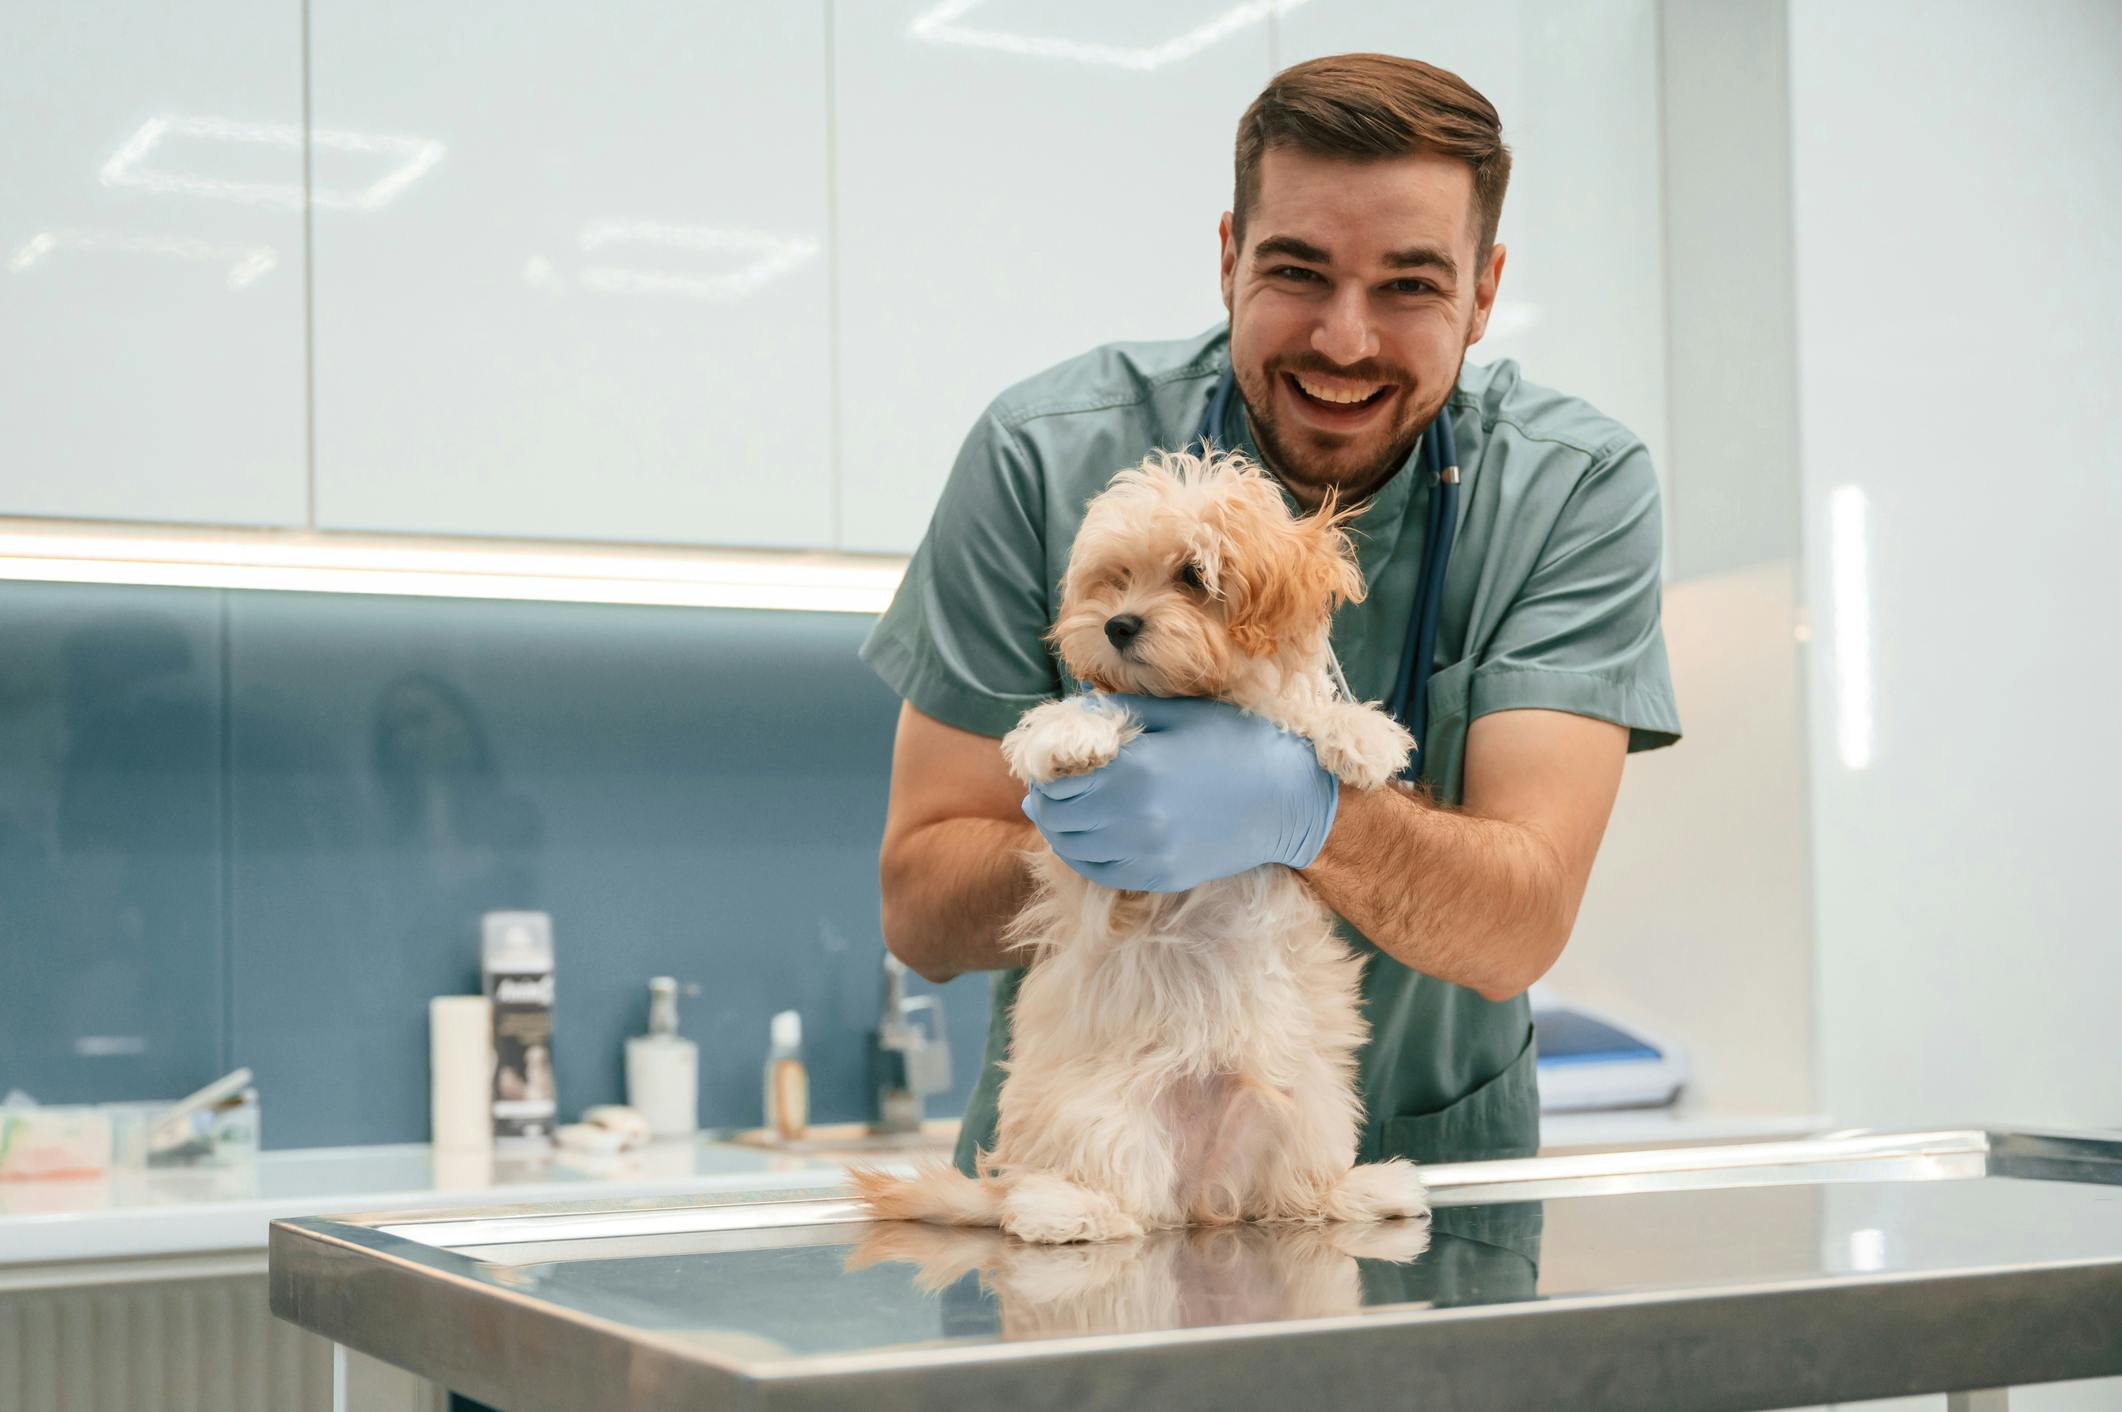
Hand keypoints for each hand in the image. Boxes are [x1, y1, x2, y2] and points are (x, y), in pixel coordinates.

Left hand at [1020, 694, 1337, 892]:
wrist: (1287, 796)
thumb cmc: (1234, 742)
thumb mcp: (1178, 714)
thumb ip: (1121, 712)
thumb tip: (1073, 711)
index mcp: (1135, 770)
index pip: (1058, 783)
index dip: (1043, 776)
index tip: (1045, 767)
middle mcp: (1134, 817)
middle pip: (1058, 819)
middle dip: (1044, 804)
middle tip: (1044, 792)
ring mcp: (1148, 853)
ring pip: (1073, 850)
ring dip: (1058, 832)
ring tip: (1059, 814)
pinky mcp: (1161, 876)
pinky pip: (1101, 873)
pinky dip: (1082, 857)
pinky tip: (1086, 840)